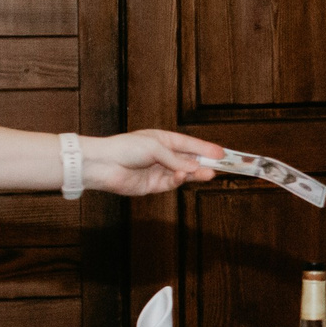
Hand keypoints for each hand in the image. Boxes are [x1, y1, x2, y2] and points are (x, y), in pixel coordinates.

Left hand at [84, 130, 223, 196]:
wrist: (104, 165)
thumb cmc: (125, 148)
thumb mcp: (155, 148)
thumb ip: (175, 159)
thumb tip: (193, 168)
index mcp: (162, 140)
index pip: (189, 144)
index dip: (205, 148)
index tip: (221, 153)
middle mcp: (162, 155)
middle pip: (188, 160)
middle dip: (204, 163)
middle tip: (220, 166)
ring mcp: (158, 171)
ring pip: (182, 173)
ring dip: (195, 173)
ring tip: (209, 174)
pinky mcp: (152, 186)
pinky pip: (170, 183)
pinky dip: (178, 180)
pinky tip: (183, 176)